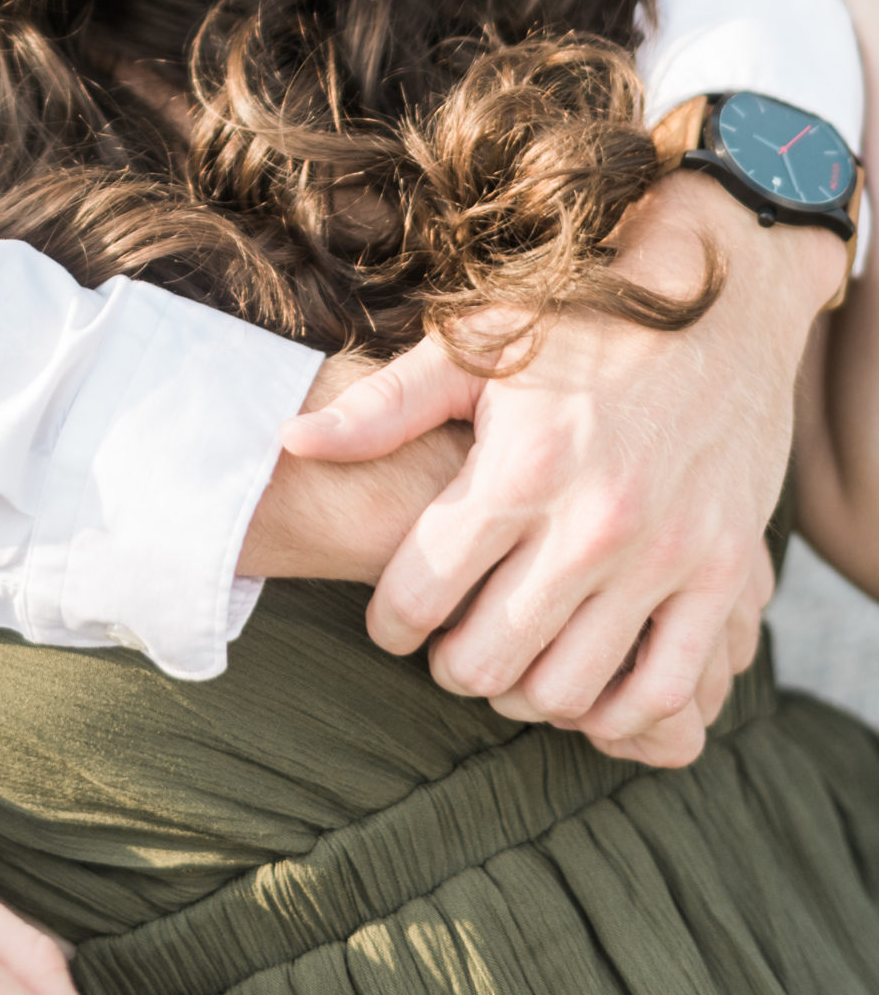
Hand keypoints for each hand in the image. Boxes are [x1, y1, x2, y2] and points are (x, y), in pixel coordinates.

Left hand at [281, 171, 841, 765]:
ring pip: (568, 689)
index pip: (421, 593)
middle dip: (451, 666)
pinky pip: (664, 690)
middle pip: (488, 659)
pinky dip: (618, 715)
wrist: (720, 302)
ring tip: (509, 663)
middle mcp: (593, 522)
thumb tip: (291, 440)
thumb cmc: (583, 320)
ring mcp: (666, 555)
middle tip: (448, 646)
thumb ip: (383, 406)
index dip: (390, 623)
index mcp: (520, 467)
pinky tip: (588, 691)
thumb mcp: (477, 345)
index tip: (392, 621)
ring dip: (525, 694)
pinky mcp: (726, 575)